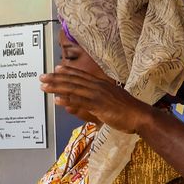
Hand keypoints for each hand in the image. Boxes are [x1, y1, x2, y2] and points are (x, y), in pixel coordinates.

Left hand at [40, 66, 155, 132]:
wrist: (140, 115)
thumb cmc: (128, 111)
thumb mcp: (111, 101)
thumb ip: (97, 100)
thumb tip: (85, 101)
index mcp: (101, 84)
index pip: (81, 75)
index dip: (67, 71)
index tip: (56, 68)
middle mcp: (98, 86)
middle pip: (73, 80)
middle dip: (56, 78)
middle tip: (42, 77)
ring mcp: (98, 95)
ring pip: (74, 89)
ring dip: (57, 87)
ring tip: (44, 86)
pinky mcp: (99, 105)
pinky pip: (80, 101)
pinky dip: (68, 99)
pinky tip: (57, 99)